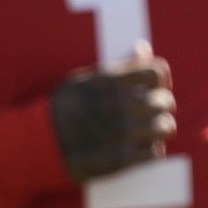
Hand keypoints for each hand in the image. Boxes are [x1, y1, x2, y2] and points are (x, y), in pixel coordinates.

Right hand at [51, 41, 176, 180]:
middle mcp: (120, 105)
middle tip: (155, 112)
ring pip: (165, 127)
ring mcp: (122, 133)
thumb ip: (118, 65)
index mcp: (111, 81)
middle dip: (162, 106)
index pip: (157, 71)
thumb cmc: (64, 107)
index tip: (156, 86)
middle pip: (165, 101)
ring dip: (161, 129)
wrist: (42, 143)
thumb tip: (143, 49)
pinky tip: (143, 149)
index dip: (161, 79)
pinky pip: (155, 153)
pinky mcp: (122, 159)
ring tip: (152, 131)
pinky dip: (152, 151)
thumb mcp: (85, 78)